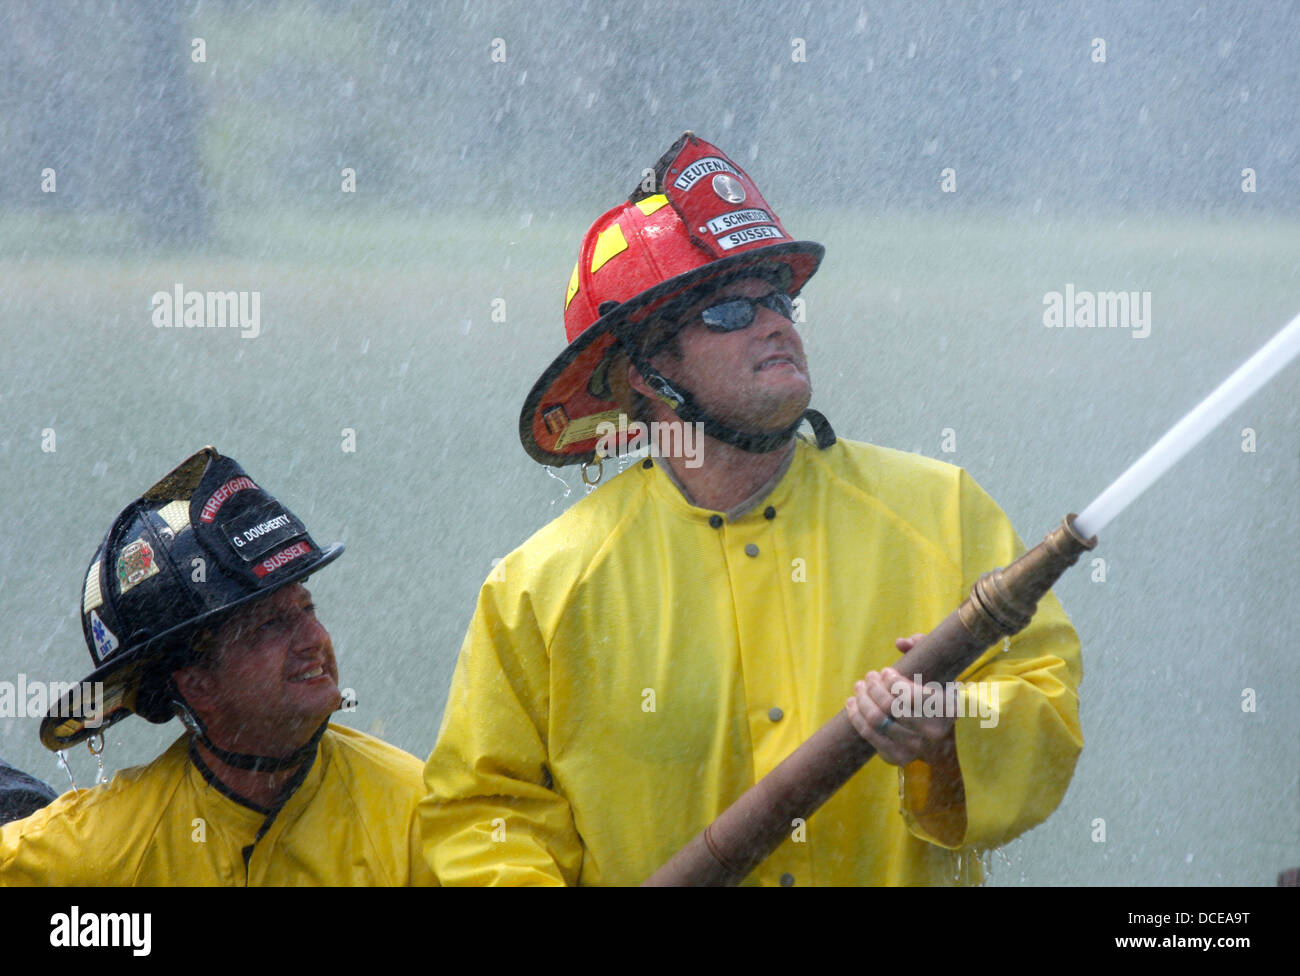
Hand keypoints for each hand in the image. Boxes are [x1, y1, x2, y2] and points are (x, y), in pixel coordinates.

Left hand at [845, 633, 957, 766]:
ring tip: (859, 686)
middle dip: (873, 687)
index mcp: (947, 709)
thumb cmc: (934, 691)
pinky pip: (869, 735)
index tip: (885, 672)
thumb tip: (899, 643)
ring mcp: (916, 748)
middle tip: (869, 676)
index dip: (892, 681)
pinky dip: (855, 716)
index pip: (911, 695)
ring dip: (861, 699)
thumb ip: (922, 645)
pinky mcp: (897, 758)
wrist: (937, 732)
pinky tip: (851, 702)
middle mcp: (933, 732)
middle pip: (889, 707)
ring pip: (876, 720)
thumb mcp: (937, 665)